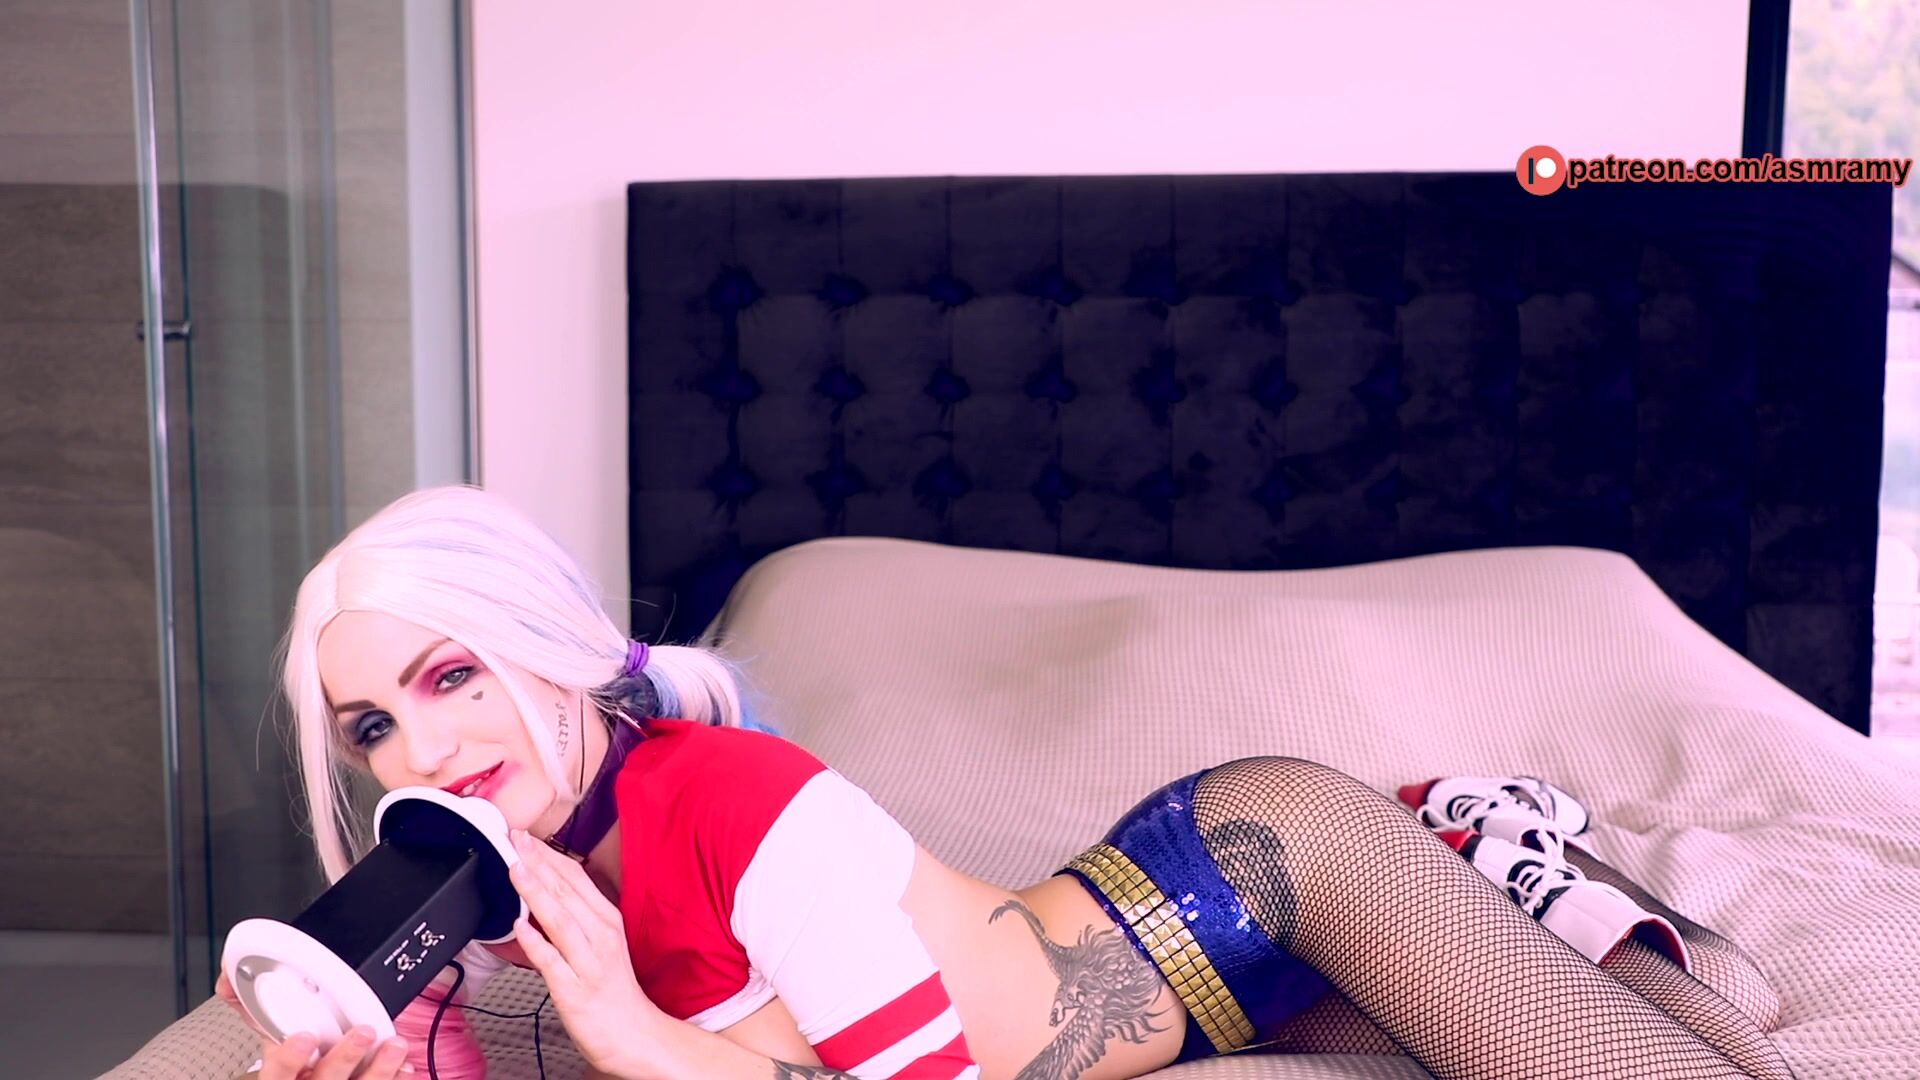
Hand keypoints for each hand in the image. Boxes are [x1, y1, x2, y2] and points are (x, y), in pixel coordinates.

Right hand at [219, 969, 412, 1077]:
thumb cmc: (291, 1072)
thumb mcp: (271, 1043)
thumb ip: (256, 1010)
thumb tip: (229, 977)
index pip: (277, 1072)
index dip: (288, 1057)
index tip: (303, 1036)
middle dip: (344, 1058)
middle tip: (363, 1031)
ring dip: (378, 1069)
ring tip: (395, 1044)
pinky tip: (405, 1066)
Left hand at [508, 829, 659, 1077]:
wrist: (632, 1033)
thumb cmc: (613, 987)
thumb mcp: (602, 941)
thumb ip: (576, 915)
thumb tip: (547, 887)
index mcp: (607, 920)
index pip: (576, 878)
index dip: (549, 855)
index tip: (526, 836)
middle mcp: (600, 936)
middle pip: (566, 892)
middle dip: (538, 863)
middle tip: (515, 839)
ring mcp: (587, 962)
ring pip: (559, 920)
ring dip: (536, 892)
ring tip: (516, 869)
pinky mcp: (573, 990)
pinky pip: (551, 962)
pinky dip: (535, 943)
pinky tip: (519, 926)